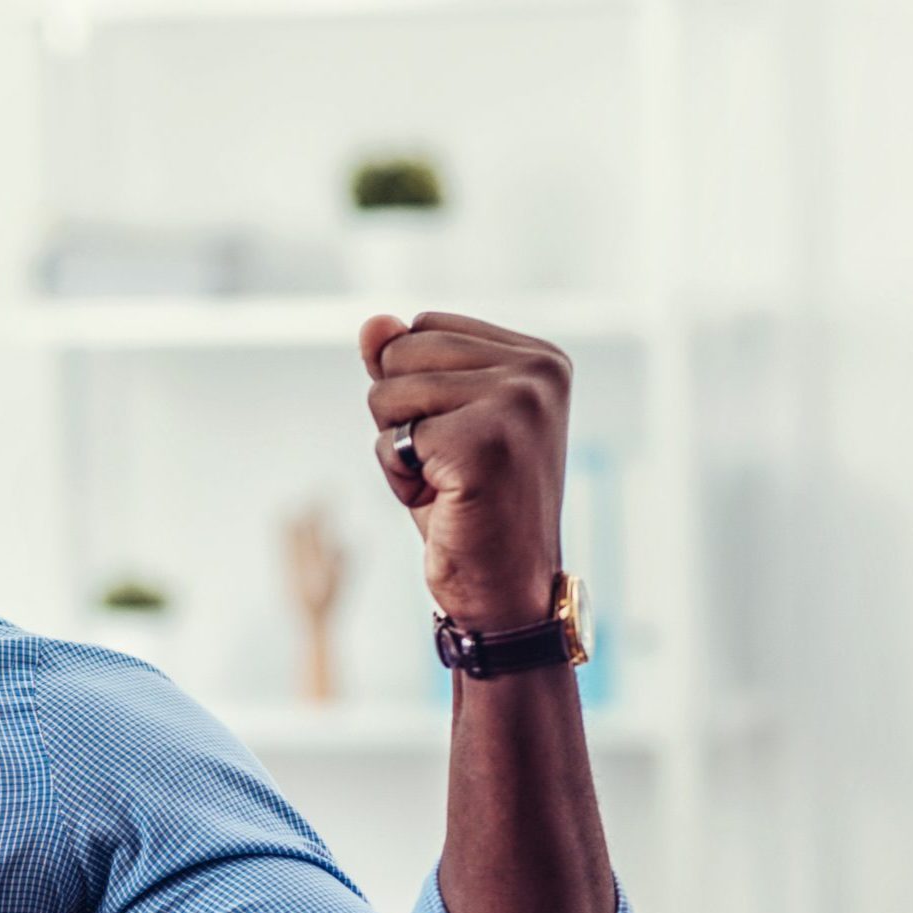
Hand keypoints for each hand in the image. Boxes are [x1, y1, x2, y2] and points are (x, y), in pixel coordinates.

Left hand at [361, 310, 570, 632]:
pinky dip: (399, 479)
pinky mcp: (486, 442)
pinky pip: (393, 439)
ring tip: (446, 484)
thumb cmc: (469, 507)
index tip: (458, 440)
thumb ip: (405, 367)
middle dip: (399, 416)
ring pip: (388, 392)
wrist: (505, 590)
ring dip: (398, 448)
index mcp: (539, 357)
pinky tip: (443, 502)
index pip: (424, 327)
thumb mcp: (433, 423)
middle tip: (447, 467)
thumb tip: (373, 322)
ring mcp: (517, 403)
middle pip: (400, 353)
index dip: (416, 389)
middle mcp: (538, 371)